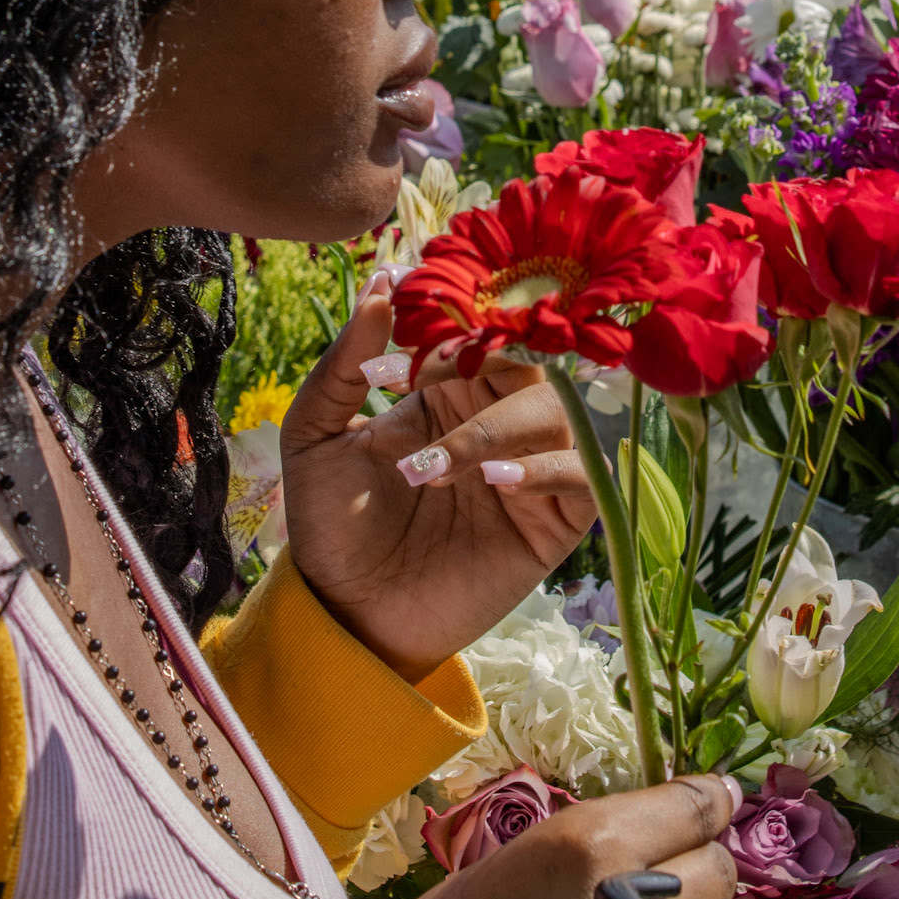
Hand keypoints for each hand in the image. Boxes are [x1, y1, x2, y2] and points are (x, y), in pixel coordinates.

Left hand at [279, 276, 595, 682]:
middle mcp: (496, 418)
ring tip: (434, 470)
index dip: (447, 328)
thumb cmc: (330, 524)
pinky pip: (583, 474)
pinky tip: (496, 482)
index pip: (474, 329)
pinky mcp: (552, 521)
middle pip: (529, 358)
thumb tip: (382, 284)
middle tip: (434, 391)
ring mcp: (529, 467)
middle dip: (485, 366)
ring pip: (557, 411)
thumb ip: (344, 363)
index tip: (397, 357)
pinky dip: (547, 468)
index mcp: (445, 389)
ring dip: (496, 429)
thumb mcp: (315, 436)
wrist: (345, 614)